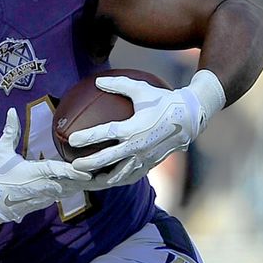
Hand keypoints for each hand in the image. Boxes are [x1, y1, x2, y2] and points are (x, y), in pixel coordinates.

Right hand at [0, 109, 90, 240]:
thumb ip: (10, 131)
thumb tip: (11, 111)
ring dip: (83, 185)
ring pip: (69, 191)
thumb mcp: (1, 151)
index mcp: (33, 173)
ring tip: (101, 178)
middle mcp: (42, 186)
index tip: (87, 171)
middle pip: (70, 184)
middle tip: (105, 173)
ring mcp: (44, 197)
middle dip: (87, 179)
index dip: (73, 172)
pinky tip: (85, 184)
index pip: (57, 171)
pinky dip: (74, 190)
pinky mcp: (44, 203)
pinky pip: (63, 196)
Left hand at [69, 70, 225, 186]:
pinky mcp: (150, 164)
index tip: (72, 140)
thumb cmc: (163, 100)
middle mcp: (137, 145)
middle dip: (89, 164)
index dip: (87, 137)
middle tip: (73, 165)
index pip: (105, 134)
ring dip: (102, 178)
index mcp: (133, 127)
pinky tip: (107, 181)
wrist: (189, 118)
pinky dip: (118, 180)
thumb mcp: (141, 89)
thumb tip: (97, 81)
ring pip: (119, 174)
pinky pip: (130, 176)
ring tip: (87, 180)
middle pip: (107, 159)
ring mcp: (144, 158)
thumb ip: (119, 84)